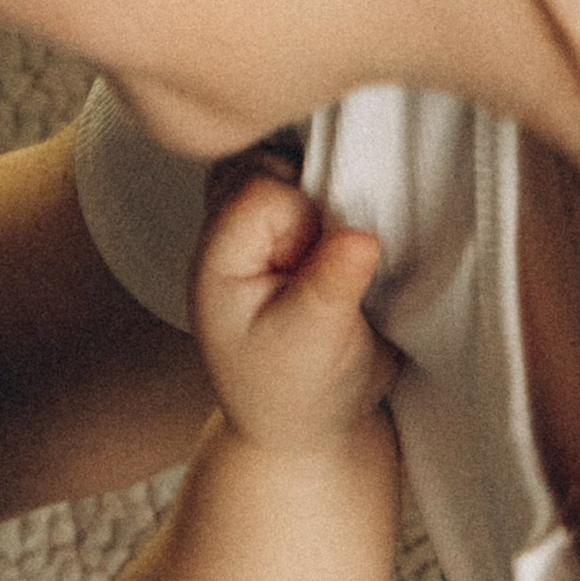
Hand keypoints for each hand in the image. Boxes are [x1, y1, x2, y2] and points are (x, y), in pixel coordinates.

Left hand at [189, 171, 397, 452]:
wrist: (304, 420)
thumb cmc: (296, 388)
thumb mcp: (312, 343)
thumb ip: (330, 285)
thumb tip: (360, 236)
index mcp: (219, 257)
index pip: (262, 192)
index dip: (305, 216)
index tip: (319, 261)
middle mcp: (230, 232)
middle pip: (270, 160)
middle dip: (314, 190)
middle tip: (329, 249)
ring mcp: (258, 227)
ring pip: (290, 163)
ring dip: (325, 191)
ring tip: (336, 246)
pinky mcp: (291, 229)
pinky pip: (311, 182)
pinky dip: (335, 195)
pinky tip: (347, 239)